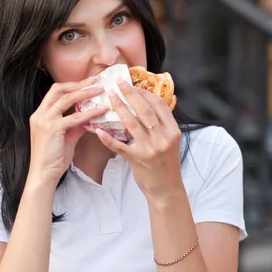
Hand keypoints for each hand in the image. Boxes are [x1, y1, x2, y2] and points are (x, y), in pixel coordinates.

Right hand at [28, 77, 108, 186]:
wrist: (43, 174)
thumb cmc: (53, 158)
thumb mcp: (66, 137)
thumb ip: (75, 125)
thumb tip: (89, 117)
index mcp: (40, 114)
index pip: (55, 92)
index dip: (72, 85)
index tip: (88, 82)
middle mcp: (40, 114)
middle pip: (59, 90)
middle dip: (78, 84)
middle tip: (96, 81)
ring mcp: (44, 120)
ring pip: (66, 99)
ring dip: (86, 93)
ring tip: (101, 91)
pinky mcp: (52, 129)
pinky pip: (74, 117)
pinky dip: (89, 113)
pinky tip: (100, 111)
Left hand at [95, 78, 182, 199]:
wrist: (166, 189)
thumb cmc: (166, 163)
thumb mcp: (169, 141)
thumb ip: (160, 125)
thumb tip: (144, 104)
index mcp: (173, 131)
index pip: (159, 105)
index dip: (145, 92)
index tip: (132, 84)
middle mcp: (163, 138)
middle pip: (145, 110)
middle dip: (130, 94)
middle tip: (117, 83)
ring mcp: (150, 149)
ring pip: (132, 123)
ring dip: (119, 108)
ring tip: (109, 97)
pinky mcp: (137, 160)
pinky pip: (120, 146)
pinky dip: (108, 138)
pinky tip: (98, 130)